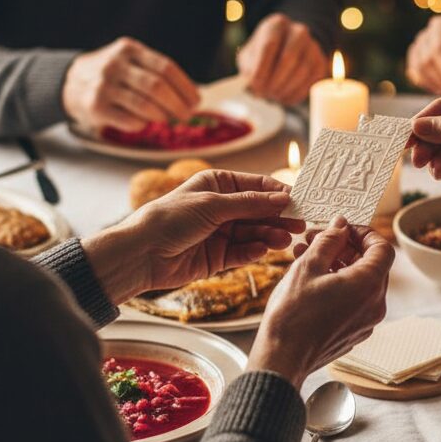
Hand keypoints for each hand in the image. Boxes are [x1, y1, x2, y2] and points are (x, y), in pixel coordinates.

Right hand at [62, 37, 199, 132]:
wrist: (70, 81)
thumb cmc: (112, 74)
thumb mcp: (129, 61)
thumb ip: (155, 72)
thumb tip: (191, 97)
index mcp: (129, 49)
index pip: (166, 68)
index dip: (185, 87)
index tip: (196, 101)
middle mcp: (115, 65)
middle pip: (157, 87)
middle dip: (178, 105)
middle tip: (186, 115)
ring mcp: (104, 86)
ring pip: (145, 106)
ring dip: (163, 116)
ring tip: (169, 120)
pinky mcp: (96, 107)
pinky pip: (130, 120)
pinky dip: (143, 124)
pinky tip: (145, 123)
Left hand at [82, 170, 304, 303]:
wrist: (142, 254)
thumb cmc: (169, 219)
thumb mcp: (213, 204)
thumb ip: (250, 203)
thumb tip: (283, 197)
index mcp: (217, 184)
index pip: (256, 185)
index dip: (277, 193)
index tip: (298, 200)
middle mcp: (221, 207)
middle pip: (259, 211)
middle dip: (278, 217)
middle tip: (299, 224)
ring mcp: (220, 232)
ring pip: (254, 232)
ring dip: (269, 235)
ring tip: (285, 240)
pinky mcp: (218, 257)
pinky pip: (242, 252)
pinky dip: (254, 251)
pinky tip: (263, 250)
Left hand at [237, 13, 327, 104]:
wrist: (286, 51)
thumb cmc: (263, 55)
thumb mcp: (250, 56)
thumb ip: (248, 69)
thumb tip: (251, 86)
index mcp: (277, 24)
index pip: (270, 45)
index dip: (261, 68)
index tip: (254, 86)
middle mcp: (298, 31)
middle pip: (289, 57)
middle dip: (275, 80)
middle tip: (264, 94)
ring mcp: (313, 47)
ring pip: (302, 71)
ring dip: (285, 88)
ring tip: (272, 96)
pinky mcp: (320, 64)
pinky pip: (311, 82)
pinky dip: (296, 94)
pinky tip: (283, 98)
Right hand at [247, 218, 394, 388]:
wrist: (282, 359)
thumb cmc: (293, 314)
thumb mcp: (308, 266)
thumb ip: (329, 240)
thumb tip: (340, 226)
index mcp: (369, 285)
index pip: (383, 248)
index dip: (364, 233)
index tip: (342, 228)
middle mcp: (375, 305)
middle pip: (372, 265)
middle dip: (345, 248)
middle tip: (317, 239)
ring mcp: (367, 322)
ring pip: (360, 283)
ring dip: (338, 265)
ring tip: (306, 255)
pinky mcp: (354, 333)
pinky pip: (354, 301)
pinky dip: (338, 285)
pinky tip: (310, 280)